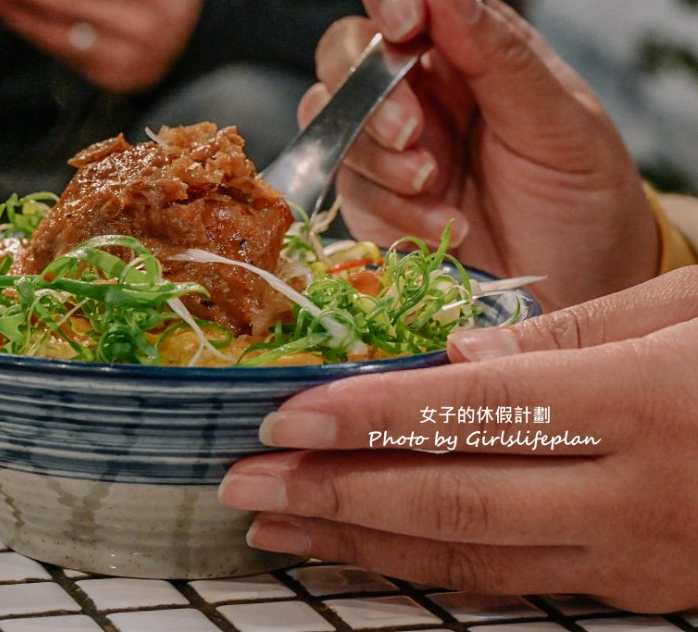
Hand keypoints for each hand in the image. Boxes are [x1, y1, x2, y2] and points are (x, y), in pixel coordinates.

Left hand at [219, 266, 697, 612]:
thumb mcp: (690, 309)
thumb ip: (572, 333)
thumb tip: (454, 361)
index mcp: (645, 404)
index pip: (472, 415)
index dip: (367, 417)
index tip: (282, 415)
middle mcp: (638, 495)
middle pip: (456, 502)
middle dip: (336, 494)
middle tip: (243, 485)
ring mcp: (641, 557)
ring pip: (475, 559)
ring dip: (363, 542)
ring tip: (278, 528)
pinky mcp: (643, 586)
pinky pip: (517, 584)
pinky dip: (429, 569)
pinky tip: (369, 552)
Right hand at [302, 0, 656, 309]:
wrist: (580, 288)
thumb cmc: (582, 197)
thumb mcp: (558, 123)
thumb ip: (497, 53)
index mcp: (470, 41)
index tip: (401, 24)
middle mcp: (418, 81)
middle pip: (345, 45)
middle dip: (367, 87)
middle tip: (411, 131)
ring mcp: (386, 139)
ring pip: (329, 114)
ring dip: (375, 152)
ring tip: (433, 185)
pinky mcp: (369, 196)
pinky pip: (344, 184)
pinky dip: (388, 206)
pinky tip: (442, 225)